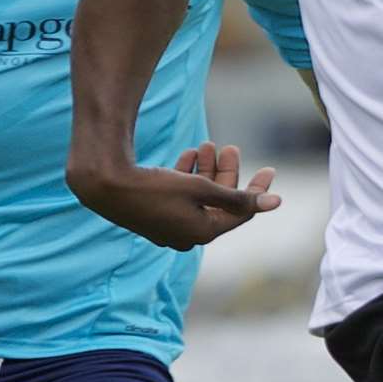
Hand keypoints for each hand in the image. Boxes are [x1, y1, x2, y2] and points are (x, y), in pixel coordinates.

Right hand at [71, 141, 279, 251]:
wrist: (106, 186)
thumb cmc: (156, 189)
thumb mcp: (202, 190)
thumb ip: (239, 197)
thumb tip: (275, 204)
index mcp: (203, 233)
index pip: (240, 212)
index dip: (256, 190)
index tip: (270, 169)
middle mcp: (188, 236)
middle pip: (218, 203)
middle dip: (226, 174)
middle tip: (230, 148)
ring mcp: (169, 227)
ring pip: (198, 197)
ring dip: (206, 171)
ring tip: (207, 145)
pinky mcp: (154, 215)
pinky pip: (180, 197)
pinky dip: (187, 177)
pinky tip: (189, 154)